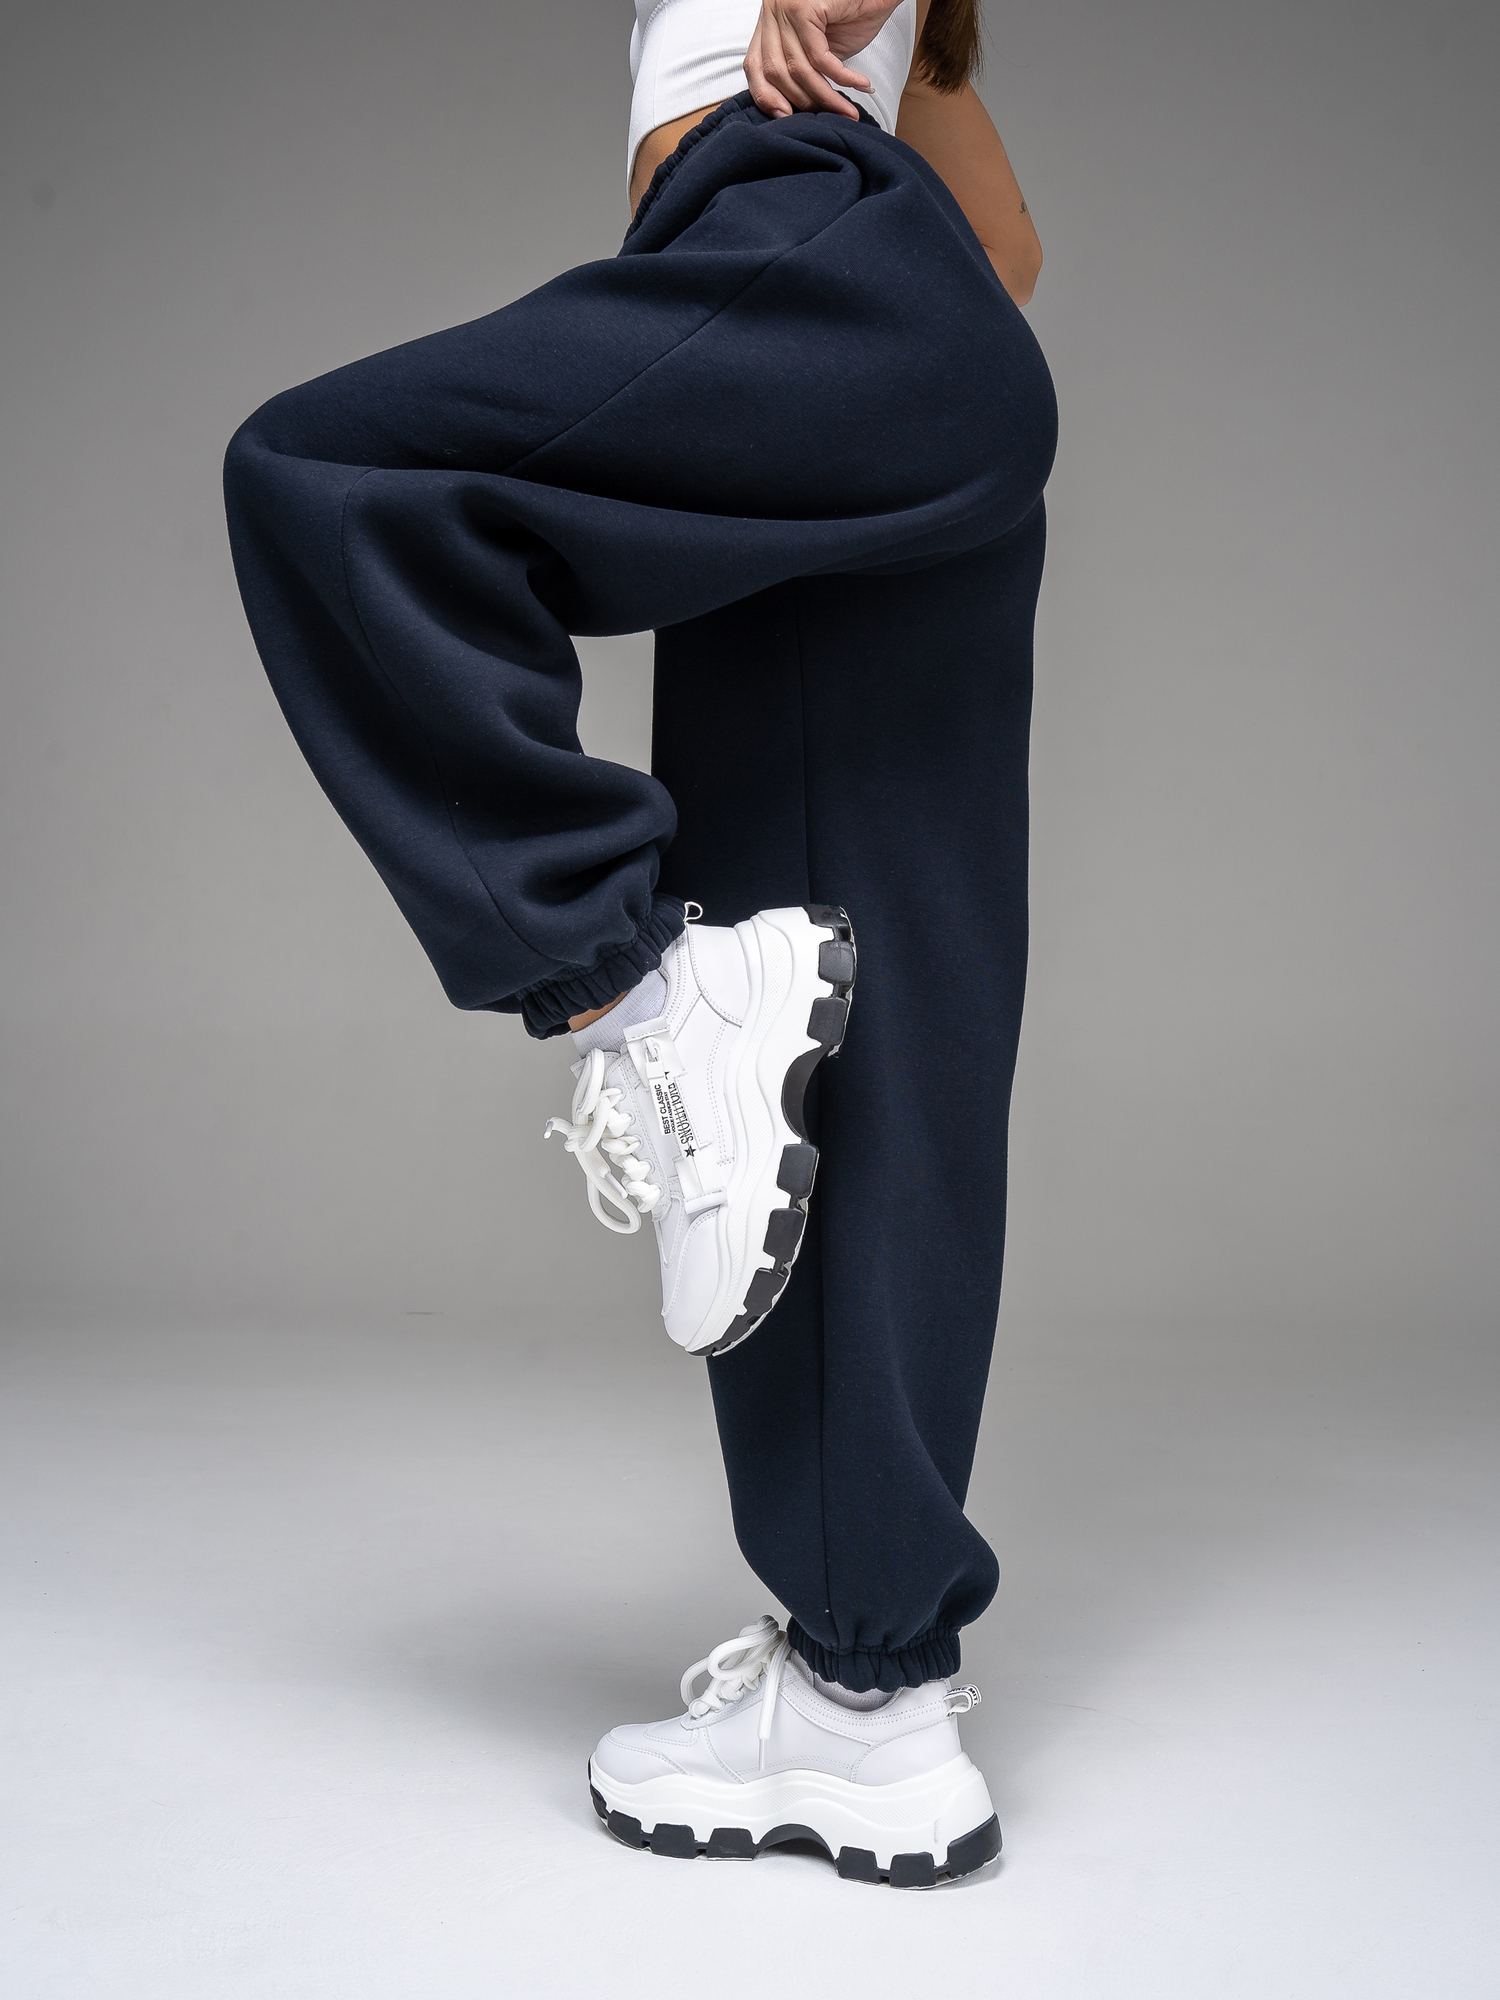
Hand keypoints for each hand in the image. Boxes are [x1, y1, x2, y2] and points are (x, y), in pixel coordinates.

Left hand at [745, 0, 903, 121]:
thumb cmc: (853, 10)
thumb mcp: (818, 45)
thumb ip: (800, 68)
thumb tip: (788, 109)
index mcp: (769, 20)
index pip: (754, 66)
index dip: (767, 96)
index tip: (787, 116)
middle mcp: (772, 10)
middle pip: (775, 71)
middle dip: (803, 101)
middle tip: (828, 116)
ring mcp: (786, 6)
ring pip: (798, 68)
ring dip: (826, 96)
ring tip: (847, 110)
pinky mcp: (805, 7)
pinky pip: (819, 57)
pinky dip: (842, 77)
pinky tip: (859, 84)